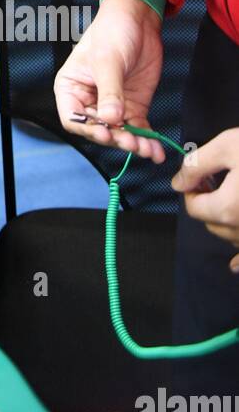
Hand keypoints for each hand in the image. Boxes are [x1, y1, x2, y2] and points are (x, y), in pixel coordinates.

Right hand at [55, 0, 165, 160]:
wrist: (138, 20)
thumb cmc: (112, 31)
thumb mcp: (108, 61)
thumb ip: (109, 91)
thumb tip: (111, 119)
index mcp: (72, 88)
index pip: (73, 118)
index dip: (88, 129)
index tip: (105, 133)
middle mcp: (90, 100)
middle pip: (98, 129)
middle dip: (115, 138)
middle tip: (131, 142)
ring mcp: (113, 105)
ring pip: (119, 132)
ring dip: (133, 143)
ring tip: (147, 149)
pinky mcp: (133, 106)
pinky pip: (138, 128)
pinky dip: (147, 140)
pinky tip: (156, 150)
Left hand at [172, 129, 238, 271]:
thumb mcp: (227, 146)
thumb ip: (197, 164)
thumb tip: (178, 183)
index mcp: (226, 209)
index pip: (194, 206)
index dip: (192, 188)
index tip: (202, 173)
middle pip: (212, 223)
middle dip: (208, 203)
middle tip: (217, 179)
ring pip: (232, 236)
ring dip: (226, 220)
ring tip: (234, 193)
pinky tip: (234, 265)